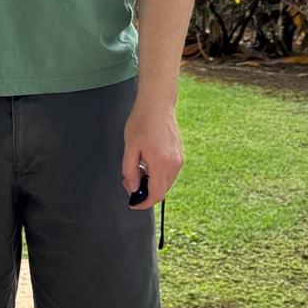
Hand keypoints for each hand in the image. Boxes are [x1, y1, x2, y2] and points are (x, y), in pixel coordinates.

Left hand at [121, 97, 182, 211]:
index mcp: (161, 163)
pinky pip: (169, 173)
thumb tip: (133, 189)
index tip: (133, 204)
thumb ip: (130, 171)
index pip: (156, 195)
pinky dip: (157, 175)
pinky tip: (146, 162)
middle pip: (161, 191)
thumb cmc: (141, 122)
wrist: (158, 104)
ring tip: (137, 167)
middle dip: (144, 192)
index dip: (143, 203)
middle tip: (128, 180)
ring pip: (165, 183)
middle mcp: (174, 164)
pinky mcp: (180, 155)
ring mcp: (179, 160)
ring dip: (151, 182)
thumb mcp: (130, 147)